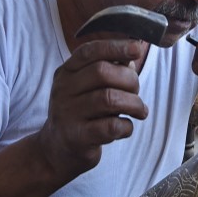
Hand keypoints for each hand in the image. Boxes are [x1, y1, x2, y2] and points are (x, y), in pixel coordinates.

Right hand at [35, 39, 147, 179]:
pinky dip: (127, 126)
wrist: (57, 149)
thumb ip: (108, 68)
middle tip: (136, 91)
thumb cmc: (82, 112)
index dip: (115, 47)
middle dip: (129, 79)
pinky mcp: (78, 137)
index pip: (90, 51)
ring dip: (134, 104)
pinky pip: (111, 126)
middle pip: (102, 72)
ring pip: (109, 98)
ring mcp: (68, 114)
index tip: (136, 48)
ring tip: (140, 111)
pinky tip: (126, 127)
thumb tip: (133, 49)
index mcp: (67, 72)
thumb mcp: (88, 87)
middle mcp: (63, 90)